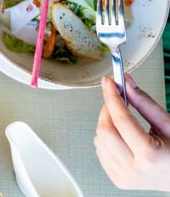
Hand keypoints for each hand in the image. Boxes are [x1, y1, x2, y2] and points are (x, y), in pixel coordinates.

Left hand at [94, 75, 169, 190]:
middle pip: (104, 130)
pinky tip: (121, 137)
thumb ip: (145, 103)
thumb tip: (126, 83)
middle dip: (107, 110)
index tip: (109, 83)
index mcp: (150, 155)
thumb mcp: (168, 125)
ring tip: (124, 122)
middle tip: (116, 100)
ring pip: (99, 140)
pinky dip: (106, 138)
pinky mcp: (118, 180)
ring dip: (106, 124)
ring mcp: (124, 177)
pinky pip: (101, 151)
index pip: (121, 120)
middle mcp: (134, 169)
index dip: (112, 97)